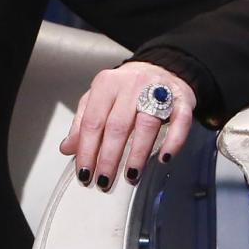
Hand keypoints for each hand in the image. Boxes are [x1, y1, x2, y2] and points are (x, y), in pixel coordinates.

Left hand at [57, 61, 195, 190]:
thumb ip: (82, 122)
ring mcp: (158, 90)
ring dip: (138, 154)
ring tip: (130, 176)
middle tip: (104, 180)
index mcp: (106, 84)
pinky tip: (164, 158)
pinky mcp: (181, 99)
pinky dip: (173, 140)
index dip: (86, 150)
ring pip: (147, 124)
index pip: (92, 121)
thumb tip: (67, 148)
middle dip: (109, 157)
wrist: (161, 67)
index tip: (84, 172)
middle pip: (117, 125)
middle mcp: (131, 85)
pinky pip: (180, 121)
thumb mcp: (99, 99)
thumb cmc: (126, 89)